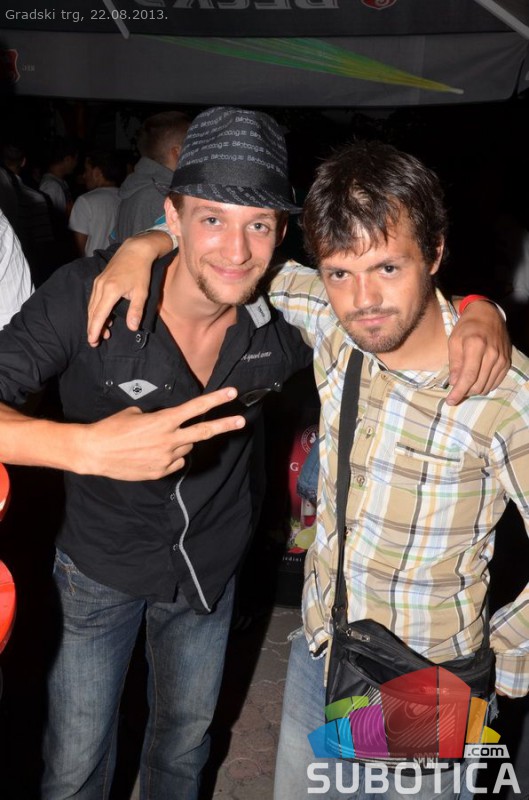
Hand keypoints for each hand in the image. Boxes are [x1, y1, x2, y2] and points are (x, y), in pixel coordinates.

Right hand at [78, 387, 244, 479]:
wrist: (94, 452)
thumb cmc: (112, 428)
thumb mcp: (135, 414)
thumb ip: (158, 419)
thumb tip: (167, 425)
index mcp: (164, 421)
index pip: (195, 408)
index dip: (215, 400)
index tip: (232, 393)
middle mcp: (169, 440)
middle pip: (203, 432)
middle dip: (225, 425)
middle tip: (241, 420)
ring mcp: (166, 458)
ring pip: (185, 448)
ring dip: (179, 442)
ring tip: (155, 440)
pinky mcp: (160, 472)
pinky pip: (175, 463)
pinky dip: (170, 457)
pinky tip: (152, 453)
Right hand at [87, 231, 173, 346]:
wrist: (135, 250)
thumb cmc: (141, 271)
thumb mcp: (142, 292)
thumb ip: (136, 311)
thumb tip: (132, 328)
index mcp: (110, 291)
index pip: (99, 315)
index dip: (95, 330)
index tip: (93, 341)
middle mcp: (100, 287)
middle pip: (92, 312)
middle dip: (92, 328)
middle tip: (94, 342)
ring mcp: (98, 282)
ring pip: (92, 306)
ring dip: (95, 320)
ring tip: (101, 333)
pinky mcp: (99, 280)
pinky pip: (94, 299)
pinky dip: (96, 310)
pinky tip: (104, 318)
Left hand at [446, 301, 510, 404]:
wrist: (488, 315)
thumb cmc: (467, 327)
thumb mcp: (454, 341)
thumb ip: (454, 363)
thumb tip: (454, 383)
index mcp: (476, 346)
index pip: (468, 376)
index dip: (459, 392)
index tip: (450, 401)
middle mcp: (492, 354)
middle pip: (478, 384)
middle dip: (464, 392)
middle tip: (455, 390)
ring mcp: (502, 359)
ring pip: (487, 386)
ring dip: (474, 390)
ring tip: (464, 384)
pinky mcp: (507, 363)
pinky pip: (495, 382)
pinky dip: (484, 386)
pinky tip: (476, 381)